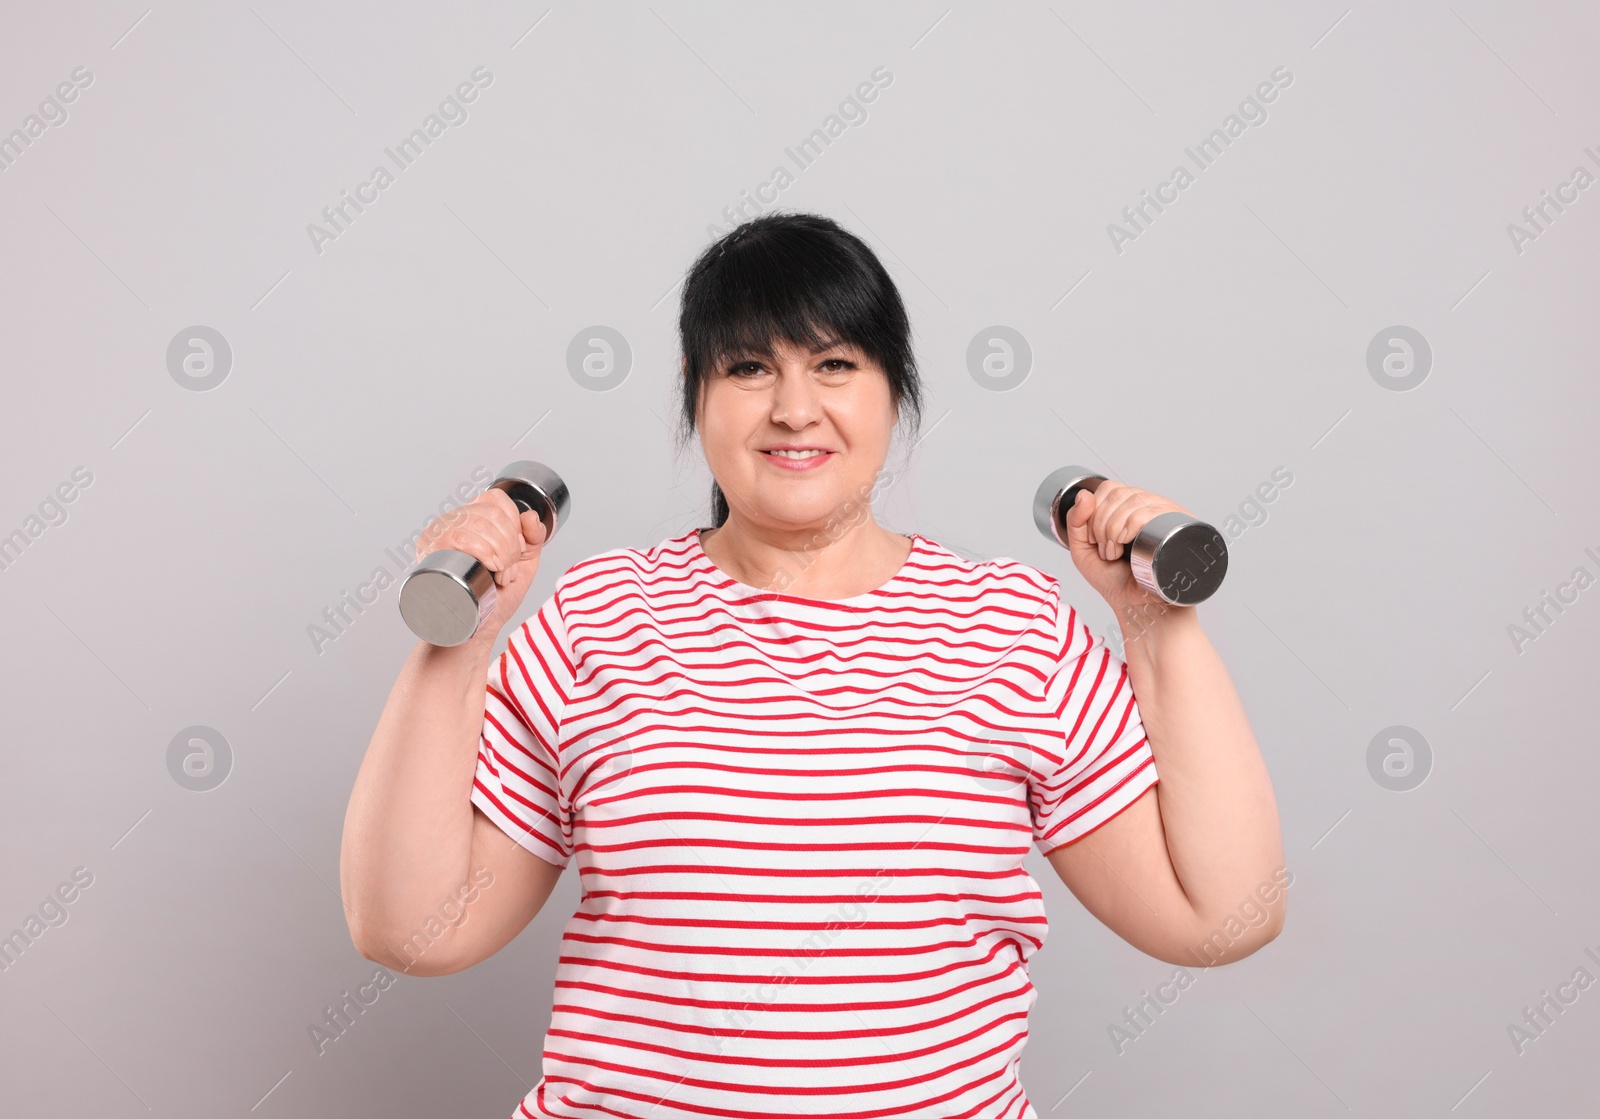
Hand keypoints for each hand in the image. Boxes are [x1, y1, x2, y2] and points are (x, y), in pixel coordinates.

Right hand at [413, 487, 548, 648]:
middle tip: (509, 571)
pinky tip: (491, 571)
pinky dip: (487, 554)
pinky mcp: (430, 552)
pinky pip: (462, 538)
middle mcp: (451, 523)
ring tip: (500, 576)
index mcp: (471, 519)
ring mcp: (438, 536)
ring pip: (479, 525)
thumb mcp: (524, 563)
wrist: (476, 629)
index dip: (515, 523)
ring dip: (502, 553)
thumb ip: (533, 538)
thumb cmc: (495, 597)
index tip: (518, 551)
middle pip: (491, 513)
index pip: (496, 500)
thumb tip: (530, 516)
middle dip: (512, 545)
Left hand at [1063, 479, 1194, 621]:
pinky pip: (1148, 513)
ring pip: (1132, 501)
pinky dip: (1128, 528)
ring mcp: (1167, 517)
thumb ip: (1075, 522)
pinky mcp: (1180, 529)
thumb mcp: (1083, 551)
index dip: (1094, 510)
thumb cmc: (1116, 582)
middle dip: (1100, 524)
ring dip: (1112, 530)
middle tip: (1106, 551)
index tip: (1094, 540)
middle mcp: (1152, 508)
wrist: (1139, 609)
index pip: (1110, 489)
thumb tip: (1084, 493)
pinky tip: (1126, 548)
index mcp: (1132, 509)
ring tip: (1116, 554)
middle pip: (1119, 493)